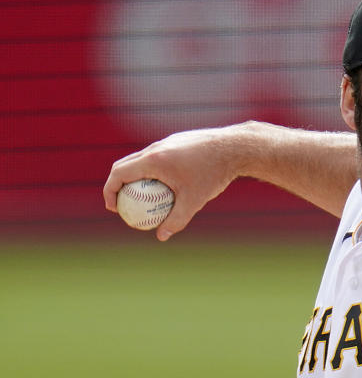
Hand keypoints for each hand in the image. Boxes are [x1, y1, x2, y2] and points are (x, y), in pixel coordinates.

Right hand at [103, 127, 239, 240]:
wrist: (235, 147)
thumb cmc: (214, 174)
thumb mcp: (194, 200)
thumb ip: (177, 220)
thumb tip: (161, 236)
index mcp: (154, 159)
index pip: (119, 173)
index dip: (110, 191)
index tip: (114, 208)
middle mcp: (156, 147)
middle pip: (125, 164)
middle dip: (117, 184)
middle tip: (122, 204)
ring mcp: (167, 142)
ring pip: (141, 159)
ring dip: (135, 176)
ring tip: (142, 198)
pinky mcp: (177, 141)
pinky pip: (158, 157)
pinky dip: (153, 171)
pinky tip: (167, 186)